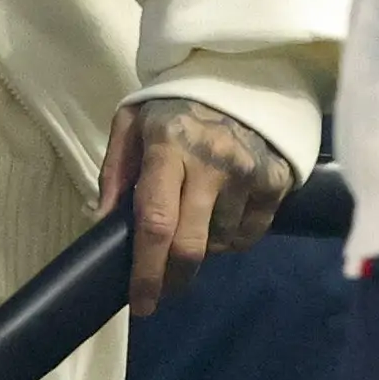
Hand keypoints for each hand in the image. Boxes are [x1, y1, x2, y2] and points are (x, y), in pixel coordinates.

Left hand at [102, 97, 291, 317]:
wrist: (241, 76)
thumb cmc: (176, 105)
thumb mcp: (132, 123)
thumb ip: (115, 172)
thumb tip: (103, 224)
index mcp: (167, 148)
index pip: (155, 222)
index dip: (147, 271)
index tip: (140, 302)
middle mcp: (210, 164)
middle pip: (191, 245)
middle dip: (173, 278)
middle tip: (161, 291)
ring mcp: (247, 174)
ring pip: (221, 243)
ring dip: (203, 248)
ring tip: (194, 221)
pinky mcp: (275, 181)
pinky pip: (250, 234)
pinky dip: (232, 237)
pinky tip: (222, 213)